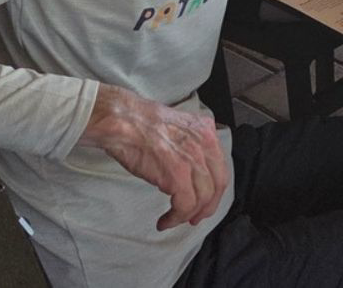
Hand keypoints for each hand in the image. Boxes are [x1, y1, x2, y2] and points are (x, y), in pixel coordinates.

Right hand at [79, 84, 229, 230]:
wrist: (123, 121)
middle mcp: (205, 144)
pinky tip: (165, 220)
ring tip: (174, 220)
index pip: (220, 167)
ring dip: (189, 215)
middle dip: (207, 206)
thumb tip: (190, 166)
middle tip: (194, 218)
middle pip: (217, 184)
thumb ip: (190, 143)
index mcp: (206, 131)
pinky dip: (176, 217)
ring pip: (203, 197)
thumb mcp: (177, 126)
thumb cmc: (140, 123)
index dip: (214, 189)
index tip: (204, 202)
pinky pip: (185, 205)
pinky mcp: (177, 175)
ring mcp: (193, 160)